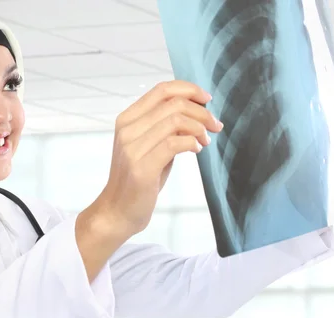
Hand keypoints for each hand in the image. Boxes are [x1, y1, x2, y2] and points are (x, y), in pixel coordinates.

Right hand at [96, 80, 222, 235]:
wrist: (118, 211)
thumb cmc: (138, 180)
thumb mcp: (150, 146)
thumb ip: (166, 127)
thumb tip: (198, 111)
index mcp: (127, 120)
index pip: (161, 89)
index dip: (189, 89)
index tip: (207, 100)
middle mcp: (127, 130)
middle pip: (173, 104)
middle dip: (202, 112)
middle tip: (215, 126)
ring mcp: (132, 148)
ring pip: (175, 120)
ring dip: (199, 128)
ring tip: (205, 141)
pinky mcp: (141, 167)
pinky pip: (174, 143)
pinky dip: (191, 143)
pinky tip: (196, 150)